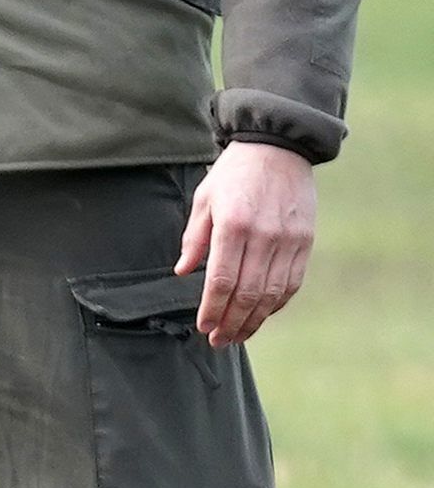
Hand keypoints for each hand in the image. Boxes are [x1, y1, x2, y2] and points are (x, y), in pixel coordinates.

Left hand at [175, 141, 317, 346]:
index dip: (212, 310)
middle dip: (231, 323)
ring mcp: (289, 239)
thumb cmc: (234, 174)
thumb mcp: (204, 200)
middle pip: (247, 293)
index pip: (221, 281)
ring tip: (237, 335)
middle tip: (218, 340)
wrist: (279, 146)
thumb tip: (183, 273)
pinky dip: (276, 304)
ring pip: (272, 293)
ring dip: (254, 320)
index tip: (203, 327)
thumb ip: (194, 239)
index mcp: (233, 226)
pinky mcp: (305, 240)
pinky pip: (292, 282)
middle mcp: (263, 235)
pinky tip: (261, 315)